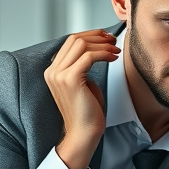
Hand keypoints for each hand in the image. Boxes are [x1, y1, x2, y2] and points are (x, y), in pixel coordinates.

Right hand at [43, 29, 119, 168]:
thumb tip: (95, 50)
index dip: (90, 35)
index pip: (69, 42)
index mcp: (53, 70)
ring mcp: (59, 75)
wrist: (83, 133)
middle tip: (113, 40)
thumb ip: (83, 66)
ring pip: (81, 45)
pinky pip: (88, 56)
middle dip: (97, 36)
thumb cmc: (87, 111)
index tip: (106, 37)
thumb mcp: (84, 83)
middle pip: (74, 39)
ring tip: (115, 50)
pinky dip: (103, 53)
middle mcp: (52, 71)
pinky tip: (113, 58)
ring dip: (102, 44)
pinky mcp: (70, 80)